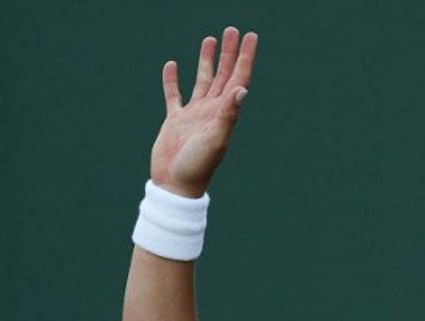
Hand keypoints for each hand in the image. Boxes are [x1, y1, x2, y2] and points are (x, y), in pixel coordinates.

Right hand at [150, 26, 258, 197]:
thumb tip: (241, 90)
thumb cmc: (197, 167)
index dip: (245, 58)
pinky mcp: (174, 121)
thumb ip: (228, 115)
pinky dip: (173, 80)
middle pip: (223, 75)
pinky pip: (174, 95)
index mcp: (224, 114)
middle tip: (233, 30)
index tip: (251, 37)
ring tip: (211, 39)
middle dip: (229, 53)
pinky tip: (173, 65)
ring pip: (202, 81)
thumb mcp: (216, 139)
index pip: (238, 79)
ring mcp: (193, 115)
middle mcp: (211, 111)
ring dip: (207, 61)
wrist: (175, 186)